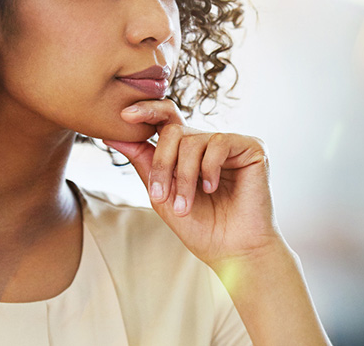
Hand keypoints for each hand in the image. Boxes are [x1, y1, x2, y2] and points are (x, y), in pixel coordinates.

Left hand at [102, 99, 283, 268]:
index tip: (123, 116)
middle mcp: (208, 142)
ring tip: (185, 205)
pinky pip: (219, 143)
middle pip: (172, 131)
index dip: (146, 110)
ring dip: (184, 177)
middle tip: (160, 196)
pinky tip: (212, 188)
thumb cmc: (201, 228)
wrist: (233, 252)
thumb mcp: (162, 195)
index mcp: (187, 151)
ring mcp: (230, 143)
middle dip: (162, 164)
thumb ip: (143, 163)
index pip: (166, 119)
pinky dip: (209, 169)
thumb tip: (112, 137)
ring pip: (192, 141)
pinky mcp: (251, 147)